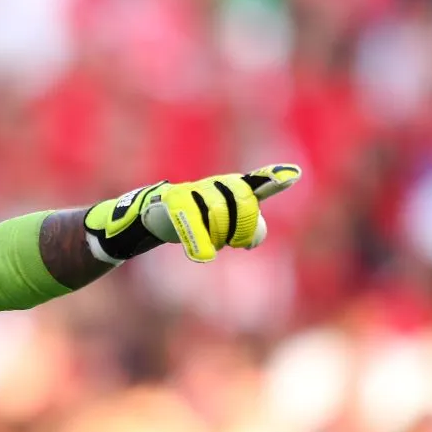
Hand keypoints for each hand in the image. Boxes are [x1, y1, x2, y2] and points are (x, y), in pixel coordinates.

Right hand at [83, 164, 301, 264]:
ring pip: (217, 215)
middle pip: (240, 202)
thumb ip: (245, 231)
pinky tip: (201, 257)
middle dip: (244, 225)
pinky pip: (190, 225)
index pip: (251, 186)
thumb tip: (255, 237)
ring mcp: (186, 194)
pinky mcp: (167, 205)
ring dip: (218, 236)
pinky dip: (199, 243)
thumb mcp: (217, 229)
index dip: (271, 180)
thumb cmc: (182, 224)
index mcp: (222, 191)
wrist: (137, 220)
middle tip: (240, 243)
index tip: (294, 175)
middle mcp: (207, 187)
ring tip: (207, 245)